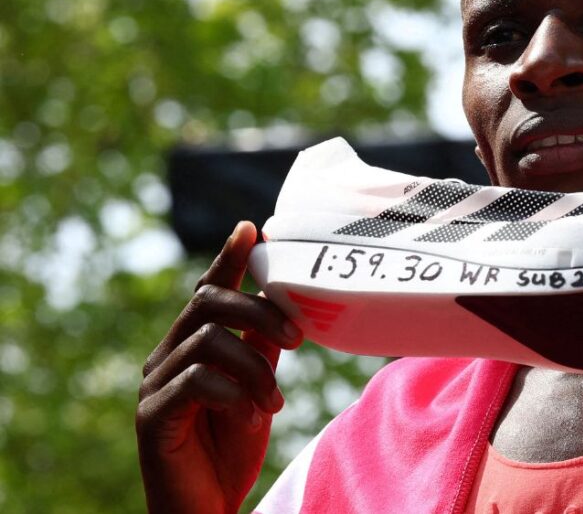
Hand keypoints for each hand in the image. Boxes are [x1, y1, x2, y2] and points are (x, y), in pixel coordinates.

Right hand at [136, 221, 301, 512]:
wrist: (205, 509)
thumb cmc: (229, 449)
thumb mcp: (256, 389)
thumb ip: (263, 348)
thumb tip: (287, 305)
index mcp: (191, 346)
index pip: (208, 290)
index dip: (229, 258)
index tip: (252, 229)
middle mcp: (166, 357)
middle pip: (209, 304)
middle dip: (261, 312)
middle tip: (298, 341)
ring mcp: (154, 385)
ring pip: (209, 341)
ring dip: (255, 369)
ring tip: (274, 403)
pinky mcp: (152, 417)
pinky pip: (196, 382)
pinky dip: (234, 396)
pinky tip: (251, 419)